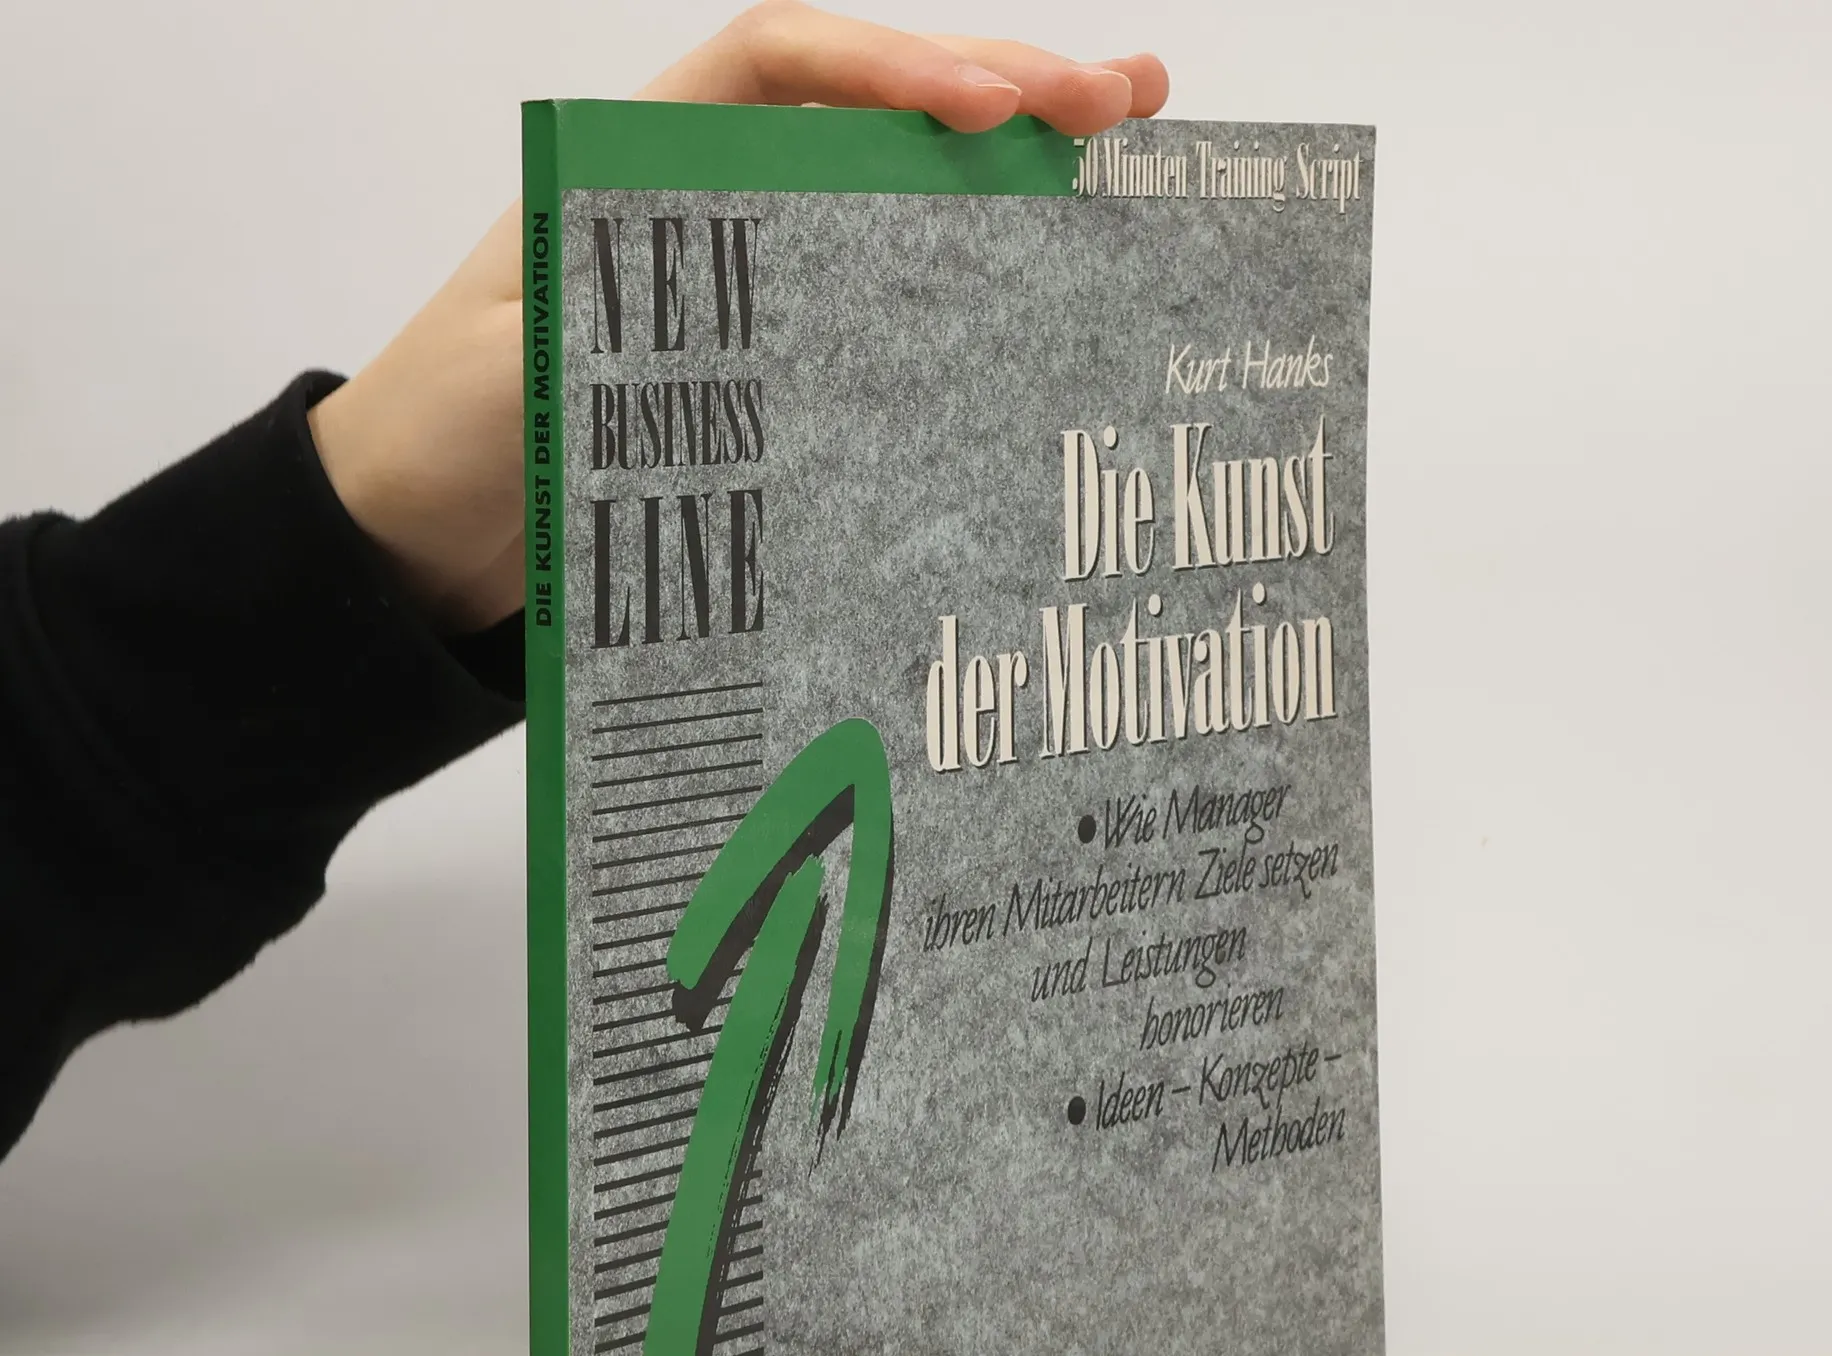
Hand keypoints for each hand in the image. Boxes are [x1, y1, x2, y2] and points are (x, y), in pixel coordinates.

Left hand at [308, 3, 1167, 633]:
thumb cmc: (439, 436)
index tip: (983, 107)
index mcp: (641, 164)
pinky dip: (971, 282)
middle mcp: (716, 201)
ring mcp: (757, 281)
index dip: (889, 67)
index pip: (781, 64)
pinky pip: (886, 302)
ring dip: (1012, 172)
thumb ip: (594, 321)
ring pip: (897, 196)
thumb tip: (713, 308)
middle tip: (1120, 100)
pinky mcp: (777, 363)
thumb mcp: (504, 368)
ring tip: (1131, 150)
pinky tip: (1051, 280)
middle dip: (998, 90)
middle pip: (871, 112)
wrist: (417, 533)